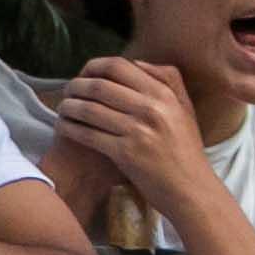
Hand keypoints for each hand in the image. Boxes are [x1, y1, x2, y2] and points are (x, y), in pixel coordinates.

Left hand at [46, 58, 219, 229]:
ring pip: (90, 109)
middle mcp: (151, 108)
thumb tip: (137, 63)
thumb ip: (168, 81)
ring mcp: (138, 130)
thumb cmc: (186, 152)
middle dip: (76, 86)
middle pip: (99, 85)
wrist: (192, 191)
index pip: (119, 66)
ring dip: (69, 106)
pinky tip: (63, 127)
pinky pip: (88, 134)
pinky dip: (70, 128)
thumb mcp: (185, 109)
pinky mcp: (125, 153)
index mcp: (164, 94)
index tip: (84, 74)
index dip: (93, 66)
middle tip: (67, 91)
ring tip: (62, 108)